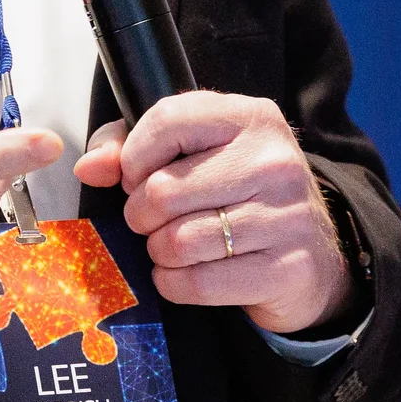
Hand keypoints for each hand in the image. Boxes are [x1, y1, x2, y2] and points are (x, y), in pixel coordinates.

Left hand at [75, 92, 349, 335]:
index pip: (168, 120)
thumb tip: (90, 168)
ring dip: (158, 251)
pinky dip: (175, 284)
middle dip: (140, 213)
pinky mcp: (287, 268)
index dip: (134, 155)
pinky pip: (200, 283)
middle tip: (152, 219)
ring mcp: (287, 215)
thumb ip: (130, 148)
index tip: (136, 176)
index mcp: (251, 117)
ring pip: (179, 241)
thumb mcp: (193, 152)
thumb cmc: (237, 193)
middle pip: (164, 190)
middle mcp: (274, 160)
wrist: (311, 254)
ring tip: (170, 245)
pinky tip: (183, 274)